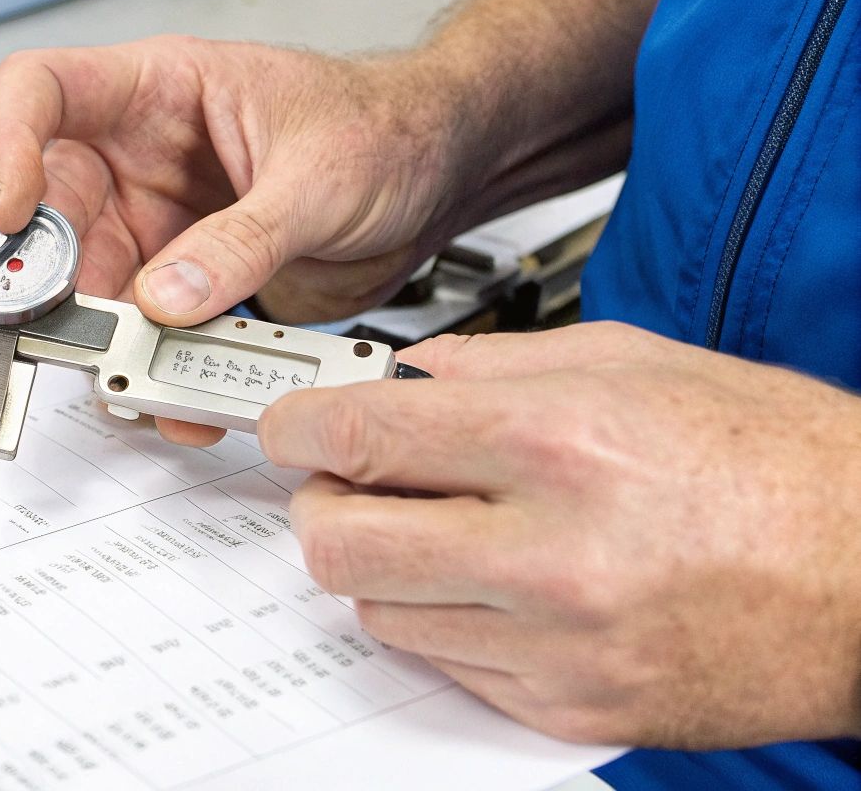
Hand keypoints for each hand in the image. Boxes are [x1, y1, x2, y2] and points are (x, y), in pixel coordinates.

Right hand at [0, 38, 485, 442]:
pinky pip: (148, 333)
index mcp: (160, 90)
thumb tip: (169, 297)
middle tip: (68, 327)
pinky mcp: (190, 283)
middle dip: (51, 276)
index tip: (13, 213)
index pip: (41, 91)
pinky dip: (157, 373)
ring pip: (92, 287)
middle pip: (52, 211)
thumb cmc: (387, 127)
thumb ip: (244, 240)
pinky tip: (181, 397)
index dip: (7, 145)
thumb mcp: (320, 178)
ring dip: (106, 341)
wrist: (442, 176)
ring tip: (139, 378)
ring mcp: (161, 223)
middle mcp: (143, 156)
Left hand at [258, 322, 860, 747]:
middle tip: (349, 481)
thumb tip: (402, 377)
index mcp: (559, 443)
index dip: (297, 427)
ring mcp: (559, 646)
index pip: (358, 437)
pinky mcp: (573, 709)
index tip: (292, 426)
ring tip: (448, 529)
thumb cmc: (780, 463)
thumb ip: (496, 363)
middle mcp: (551, 552)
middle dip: (321, 504)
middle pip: (339, 542)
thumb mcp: (636, 361)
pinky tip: (501, 584)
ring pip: (382, 610)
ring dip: (388, 565)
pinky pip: (449, 666)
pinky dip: (451, 622)